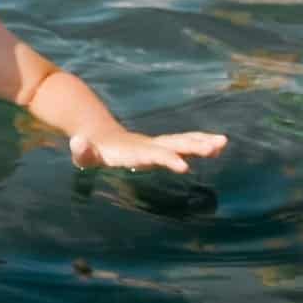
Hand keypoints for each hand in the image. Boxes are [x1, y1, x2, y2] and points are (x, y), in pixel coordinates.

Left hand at [69, 127, 228, 174]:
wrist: (97, 136)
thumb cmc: (90, 151)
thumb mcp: (82, 153)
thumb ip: (82, 150)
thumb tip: (78, 142)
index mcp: (131, 150)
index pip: (151, 155)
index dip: (165, 159)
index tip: (182, 166)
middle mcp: (148, 145)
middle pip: (173, 144)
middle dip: (194, 146)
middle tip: (216, 146)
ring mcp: (156, 145)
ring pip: (182, 141)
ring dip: (202, 142)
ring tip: (224, 142)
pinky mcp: (160, 147)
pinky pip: (183, 145)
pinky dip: (200, 145)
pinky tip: (217, 148)